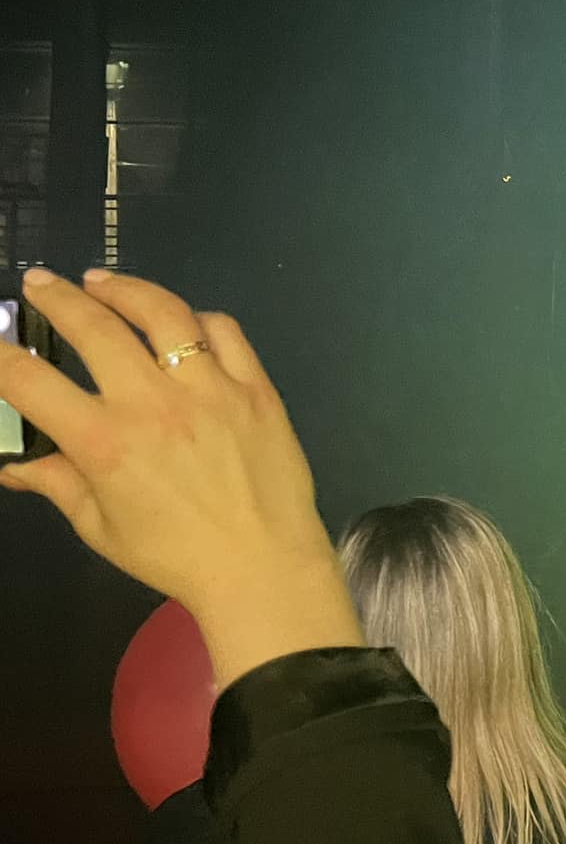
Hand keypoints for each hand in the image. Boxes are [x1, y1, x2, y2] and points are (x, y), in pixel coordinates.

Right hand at [0, 269, 362, 684]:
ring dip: (125, 289)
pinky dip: (197, 317)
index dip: (2, 356)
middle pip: (95, 328)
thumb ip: (57, 484)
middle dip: (58, 298)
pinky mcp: (256, 387)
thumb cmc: (174, 553)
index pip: (32, 385)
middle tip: (40, 282)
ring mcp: (211, 389)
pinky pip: (225, 331)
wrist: (262, 563)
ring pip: (163, 314)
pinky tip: (180, 318)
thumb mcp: (101, 527)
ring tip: (101, 280)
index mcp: (104, 443)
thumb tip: (12, 465)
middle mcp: (154, 404)